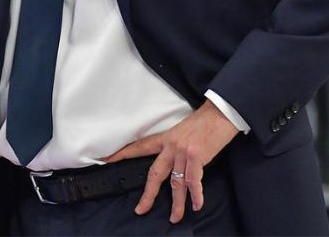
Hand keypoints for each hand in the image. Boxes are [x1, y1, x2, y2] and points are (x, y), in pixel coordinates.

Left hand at [104, 101, 239, 223]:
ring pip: (176, 184)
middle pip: (155, 174)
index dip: (123, 154)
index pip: (140, 147)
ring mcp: (184, 153)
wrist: (221, 112)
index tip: (107, 160)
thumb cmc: (206, 121)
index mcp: (167, 138)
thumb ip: (176, 146)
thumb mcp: (184, 130)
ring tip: (175, 218)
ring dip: (177, 203)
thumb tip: (175, 162)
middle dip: (148, 195)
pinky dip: (195, 195)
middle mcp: (172, 146)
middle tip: (141, 209)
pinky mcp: (197, 157)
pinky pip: (193, 181)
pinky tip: (196, 205)